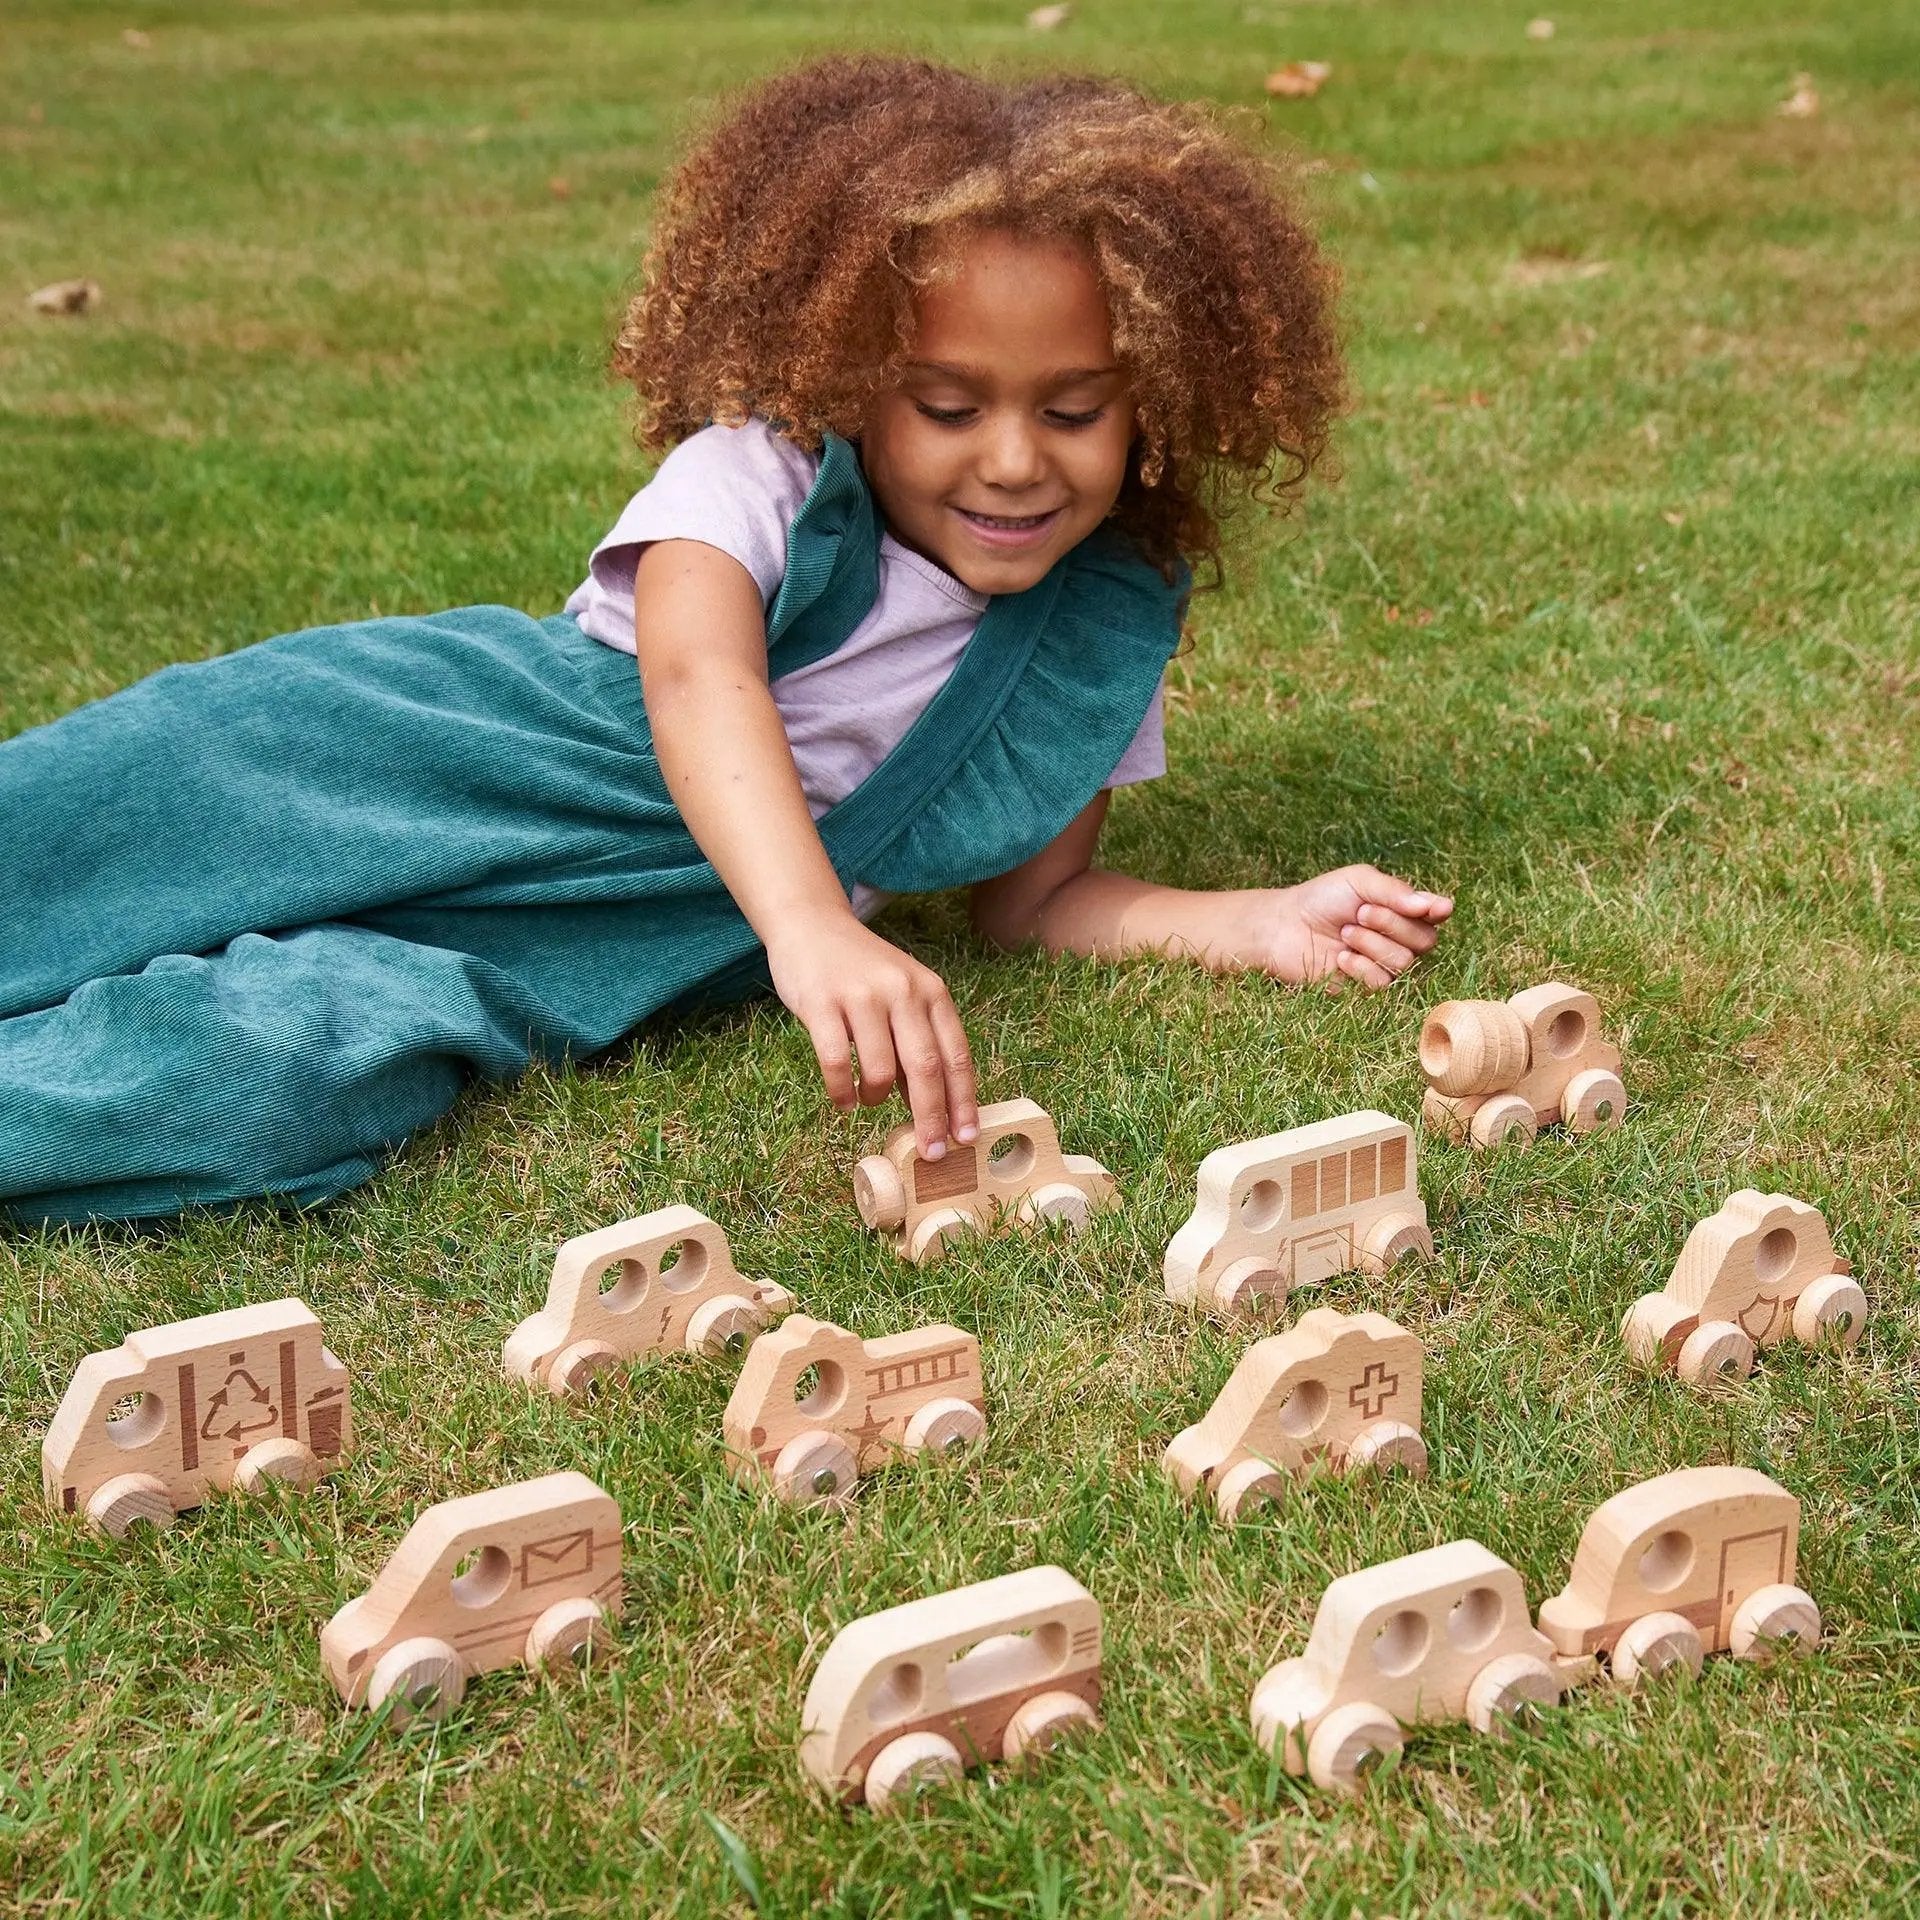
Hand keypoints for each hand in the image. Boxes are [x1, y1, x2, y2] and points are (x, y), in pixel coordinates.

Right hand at [765, 909, 979, 1157]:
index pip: (956, 1055)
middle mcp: (903, 991)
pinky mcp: (822, 1003)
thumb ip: (917, 1043)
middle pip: (926, 1067)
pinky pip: (837, 1062)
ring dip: (877, 1098)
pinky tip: (844, 1100)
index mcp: (931, 992)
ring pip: (881, 1069)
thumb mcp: (902, 997)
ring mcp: (863, 996)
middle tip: (931, 1152)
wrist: (812, 926)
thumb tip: (932, 1109)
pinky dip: (842, 1091)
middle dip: (931, 1117)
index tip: (966, 1137)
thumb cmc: (862, 971)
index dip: (963, 1101)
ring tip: (869, 1101)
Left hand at [1228, 864, 1454, 988]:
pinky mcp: (1365, 986)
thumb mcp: (1358, 881)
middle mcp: (1400, 938)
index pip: (1436, 914)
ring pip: (1404, 962)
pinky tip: (1340, 957)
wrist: (1283, 927)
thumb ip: (1396, 892)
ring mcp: (1384, 963)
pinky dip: (1360, 967)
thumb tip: (1441, 906)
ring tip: (1344, 933)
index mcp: (1402, 910)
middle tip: (1360, 913)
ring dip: (1372, 944)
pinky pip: (1382, 981)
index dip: (1436, 911)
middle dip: (1392, 924)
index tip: (1429, 908)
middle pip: (1425, 940)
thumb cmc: (1321, 899)